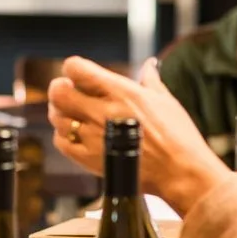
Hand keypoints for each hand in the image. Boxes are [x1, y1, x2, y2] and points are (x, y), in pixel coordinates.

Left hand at [47, 57, 225, 216]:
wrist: (179, 172)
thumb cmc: (178, 136)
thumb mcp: (166, 100)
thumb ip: (150, 80)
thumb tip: (150, 65)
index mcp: (119, 91)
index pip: (75, 68)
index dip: (73, 68)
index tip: (79, 75)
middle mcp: (102, 111)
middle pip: (58, 91)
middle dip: (60, 88)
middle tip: (69, 93)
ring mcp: (93, 137)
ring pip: (56, 117)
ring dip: (61, 113)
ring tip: (74, 115)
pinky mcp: (90, 159)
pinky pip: (61, 143)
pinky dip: (64, 136)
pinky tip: (77, 135)